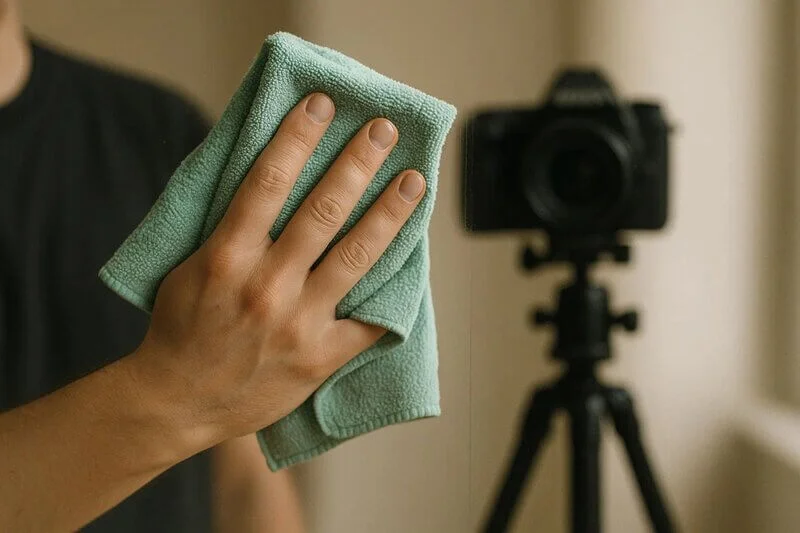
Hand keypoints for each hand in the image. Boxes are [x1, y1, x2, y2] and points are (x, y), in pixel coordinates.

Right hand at [132, 93, 425, 448]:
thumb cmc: (182, 327)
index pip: (268, 181)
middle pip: (324, 211)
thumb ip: (230, 227)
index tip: (322, 105)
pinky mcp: (320, 358)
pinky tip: (414, 262)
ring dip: (390, 213)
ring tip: (413, 180)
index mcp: (226, 257)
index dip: (298, 137)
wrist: (178, 401)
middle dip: (358, 163)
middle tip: (384, 131)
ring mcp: (298, 323)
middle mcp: (266, 286)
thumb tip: (272, 179)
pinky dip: (393, 292)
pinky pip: (369, 320)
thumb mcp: (191, 266)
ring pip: (356, 256)